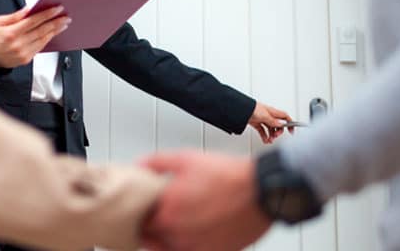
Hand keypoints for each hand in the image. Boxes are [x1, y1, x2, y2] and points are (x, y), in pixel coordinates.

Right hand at [0, 6, 69, 67]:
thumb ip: (15, 16)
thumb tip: (29, 9)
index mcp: (11, 33)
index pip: (33, 21)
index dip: (46, 14)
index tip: (57, 9)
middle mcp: (18, 44)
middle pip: (41, 31)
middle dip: (55, 22)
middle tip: (65, 16)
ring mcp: (23, 53)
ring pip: (43, 40)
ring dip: (55, 31)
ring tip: (63, 23)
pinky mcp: (26, 59)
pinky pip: (40, 47)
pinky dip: (48, 39)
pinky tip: (53, 33)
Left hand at [141, 151, 270, 250]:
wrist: (261, 190)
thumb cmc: (228, 175)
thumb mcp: (186, 159)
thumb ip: (156, 163)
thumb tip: (139, 166)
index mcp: (168, 210)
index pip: (139, 220)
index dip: (140, 212)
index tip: (144, 206)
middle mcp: (179, 233)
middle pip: (151, 237)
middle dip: (152, 226)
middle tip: (159, 213)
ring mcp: (196, 247)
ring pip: (168, 249)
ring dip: (166, 238)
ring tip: (179, 221)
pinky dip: (186, 245)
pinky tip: (193, 231)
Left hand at [249, 102, 292, 143]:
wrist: (240, 109)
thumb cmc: (252, 108)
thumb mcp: (265, 115)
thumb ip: (273, 121)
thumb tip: (281, 125)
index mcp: (273, 112)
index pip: (285, 117)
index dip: (290, 123)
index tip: (291, 131)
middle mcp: (268, 115)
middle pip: (278, 125)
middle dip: (278, 132)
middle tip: (276, 136)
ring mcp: (262, 119)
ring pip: (270, 129)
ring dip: (271, 136)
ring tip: (270, 140)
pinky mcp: (256, 123)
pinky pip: (263, 131)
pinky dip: (264, 136)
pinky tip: (265, 140)